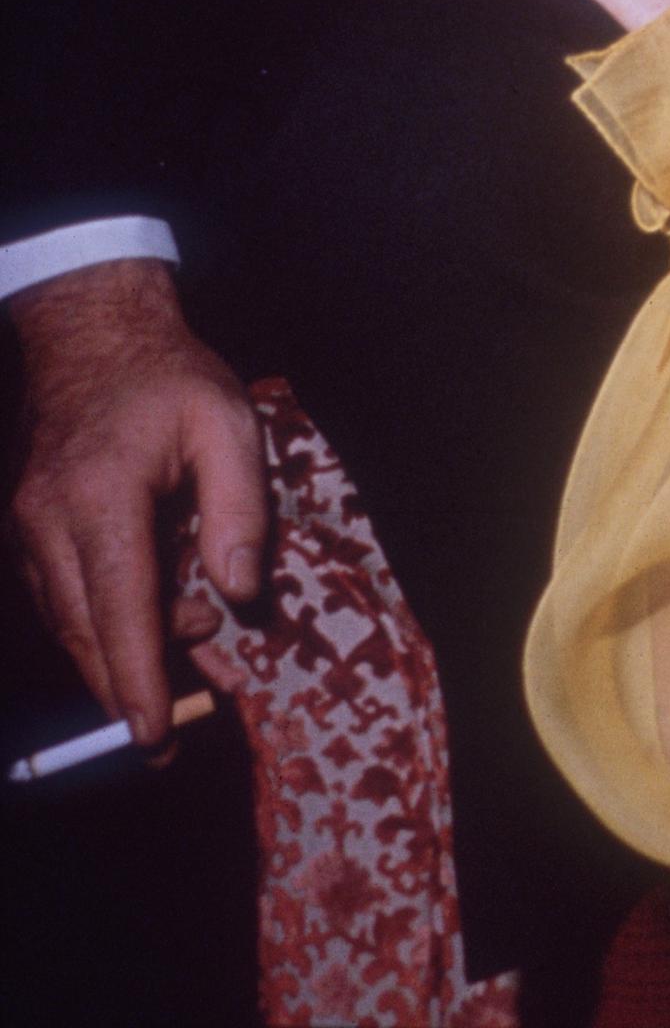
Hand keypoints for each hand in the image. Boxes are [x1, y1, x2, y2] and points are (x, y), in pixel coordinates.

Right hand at [7, 262, 266, 745]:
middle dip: (127, 687)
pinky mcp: (30, 529)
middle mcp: (51, 522)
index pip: (120, 607)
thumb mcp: (227, 425)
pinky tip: (152, 615)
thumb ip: (239, 507)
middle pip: (88, 629)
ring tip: (190, 647)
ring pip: (71, 620)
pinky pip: (64, 596)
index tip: (153, 732)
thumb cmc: (170, 380)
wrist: (94, 337)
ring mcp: (31, 528)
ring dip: (121, 651)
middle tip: (172, 731)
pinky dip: (103, 620)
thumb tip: (238, 591)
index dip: (138, 676)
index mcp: (103, 496)